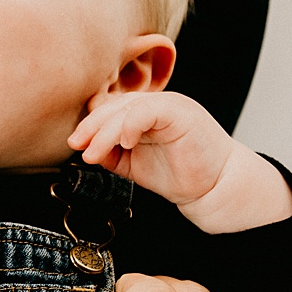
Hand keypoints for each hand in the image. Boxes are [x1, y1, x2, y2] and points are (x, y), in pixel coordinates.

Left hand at [68, 92, 291, 233]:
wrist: (214, 187)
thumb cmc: (180, 174)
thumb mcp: (134, 164)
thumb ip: (111, 154)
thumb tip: (85, 149)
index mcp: (146, 112)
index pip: (111, 108)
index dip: (91, 123)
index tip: (76, 143)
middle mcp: (157, 104)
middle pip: (115, 105)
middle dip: (91, 127)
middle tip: (77, 145)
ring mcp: (170, 105)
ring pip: (127, 108)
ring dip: (105, 131)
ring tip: (94, 153)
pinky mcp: (181, 112)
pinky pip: (148, 110)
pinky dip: (131, 125)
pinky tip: (124, 143)